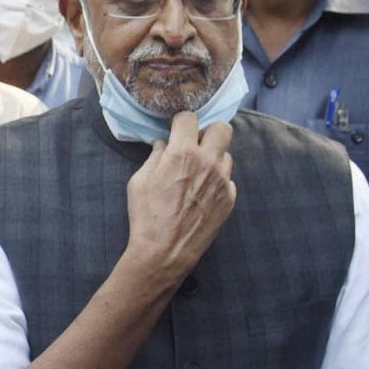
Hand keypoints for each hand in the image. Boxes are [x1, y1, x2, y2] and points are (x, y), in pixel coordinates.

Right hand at [121, 110, 235, 288]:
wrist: (165, 251)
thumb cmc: (146, 215)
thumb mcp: (139, 181)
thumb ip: (155, 157)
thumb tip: (164, 145)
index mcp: (183, 153)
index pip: (190, 117)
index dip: (180, 122)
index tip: (176, 130)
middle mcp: (208, 162)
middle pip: (222, 128)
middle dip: (208, 132)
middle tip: (195, 146)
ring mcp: (223, 181)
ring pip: (226, 155)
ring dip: (213, 158)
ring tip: (197, 175)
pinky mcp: (229, 199)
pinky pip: (227, 180)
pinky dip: (216, 181)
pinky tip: (201, 195)